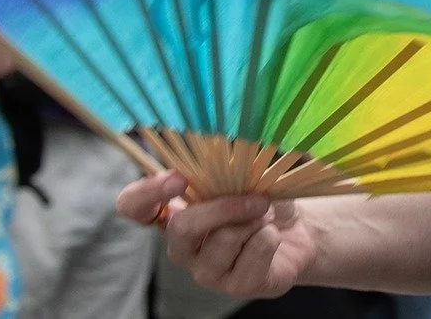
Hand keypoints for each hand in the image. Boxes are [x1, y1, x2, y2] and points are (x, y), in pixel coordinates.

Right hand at [117, 173, 317, 298]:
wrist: (297, 230)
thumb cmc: (259, 198)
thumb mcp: (240, 176)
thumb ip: (220, 167)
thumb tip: (219, 145)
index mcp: (172, 213)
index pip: (133, 207)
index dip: (146, 194)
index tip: (177, 178)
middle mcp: (181, 245)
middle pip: (183, 227)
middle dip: (225, 206)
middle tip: (258, 197)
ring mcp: (205, 271)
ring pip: (225, 238)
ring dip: (256, 219)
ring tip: (266, 216)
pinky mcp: (235, 286)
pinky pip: (254, 252)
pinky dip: (270, 236)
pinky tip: (272, 236)